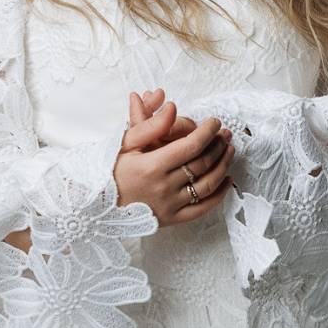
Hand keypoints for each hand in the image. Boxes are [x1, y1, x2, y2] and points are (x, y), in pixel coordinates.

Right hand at [114, 88, 235, 225]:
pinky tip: (226, 180)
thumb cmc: (113, 170)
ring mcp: (169, 205)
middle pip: (202, 164)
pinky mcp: (172, 219)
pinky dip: (219, 195)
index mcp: (151, 166)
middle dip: (218, 145)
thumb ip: (151, 125)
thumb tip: (171, 107)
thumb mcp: (127, 143)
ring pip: (207, 185)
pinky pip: (202, 208)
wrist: (98, 204)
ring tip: (229, 151)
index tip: (214, 122)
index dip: (207, 132)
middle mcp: (163, 187)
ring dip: (223, 166)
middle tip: (225, 134)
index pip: (190, 146)